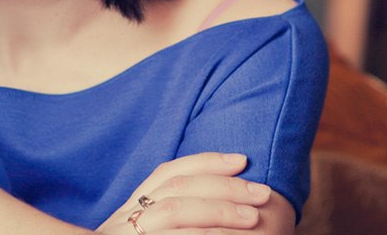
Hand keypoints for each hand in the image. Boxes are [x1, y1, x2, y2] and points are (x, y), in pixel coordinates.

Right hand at [96, 152, 271, 233]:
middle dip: (223, 187)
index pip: (168, 173)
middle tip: (261, 192)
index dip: (206, 161)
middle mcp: (126, 220)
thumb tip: (226, 201)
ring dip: (218, 211)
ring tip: (253, 218)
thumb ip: (176, 220)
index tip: (242, 159)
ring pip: (175, 211)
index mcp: (130, 211)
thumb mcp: (147, 232)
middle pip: (177, 189)